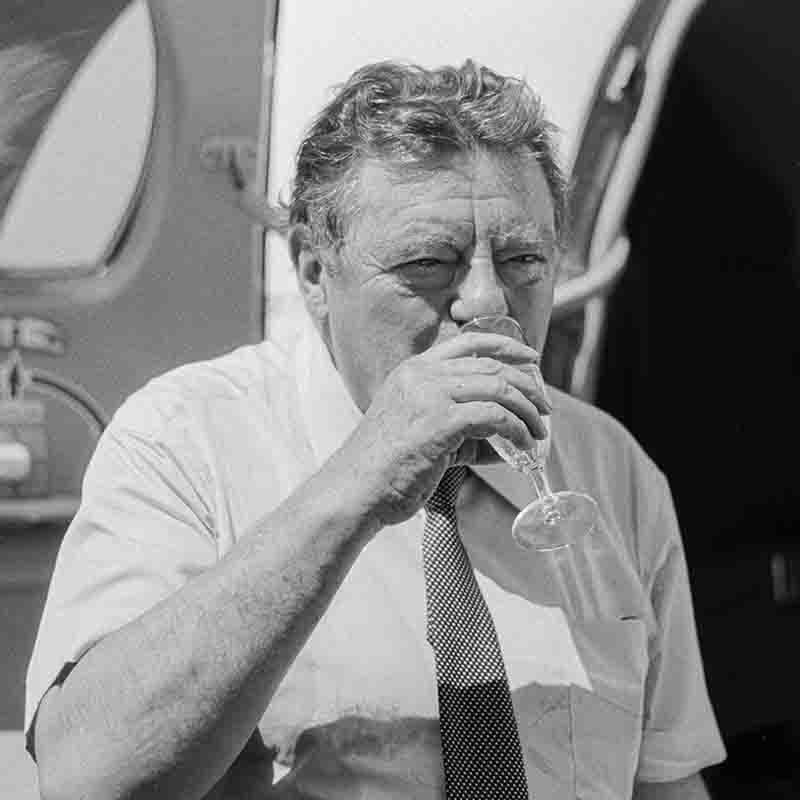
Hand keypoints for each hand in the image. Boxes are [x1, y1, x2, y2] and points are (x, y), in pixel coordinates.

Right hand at [332, 332, 551, 527]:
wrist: (356, 489)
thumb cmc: (386, 467)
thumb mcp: (419, 430)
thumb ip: (459, 425)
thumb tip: (503, 437)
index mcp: (414, 370)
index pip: (468, 341)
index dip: (507, 345)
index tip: (532, 358)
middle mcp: (422, 375)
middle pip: (491, 365)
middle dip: (528, 385)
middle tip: (545, 407)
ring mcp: (429, 395)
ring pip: (498, 387)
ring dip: (527, 410)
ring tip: (539, 431)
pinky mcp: (439, 422)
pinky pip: (494, 416)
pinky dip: (516, 430)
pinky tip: (523, 446)